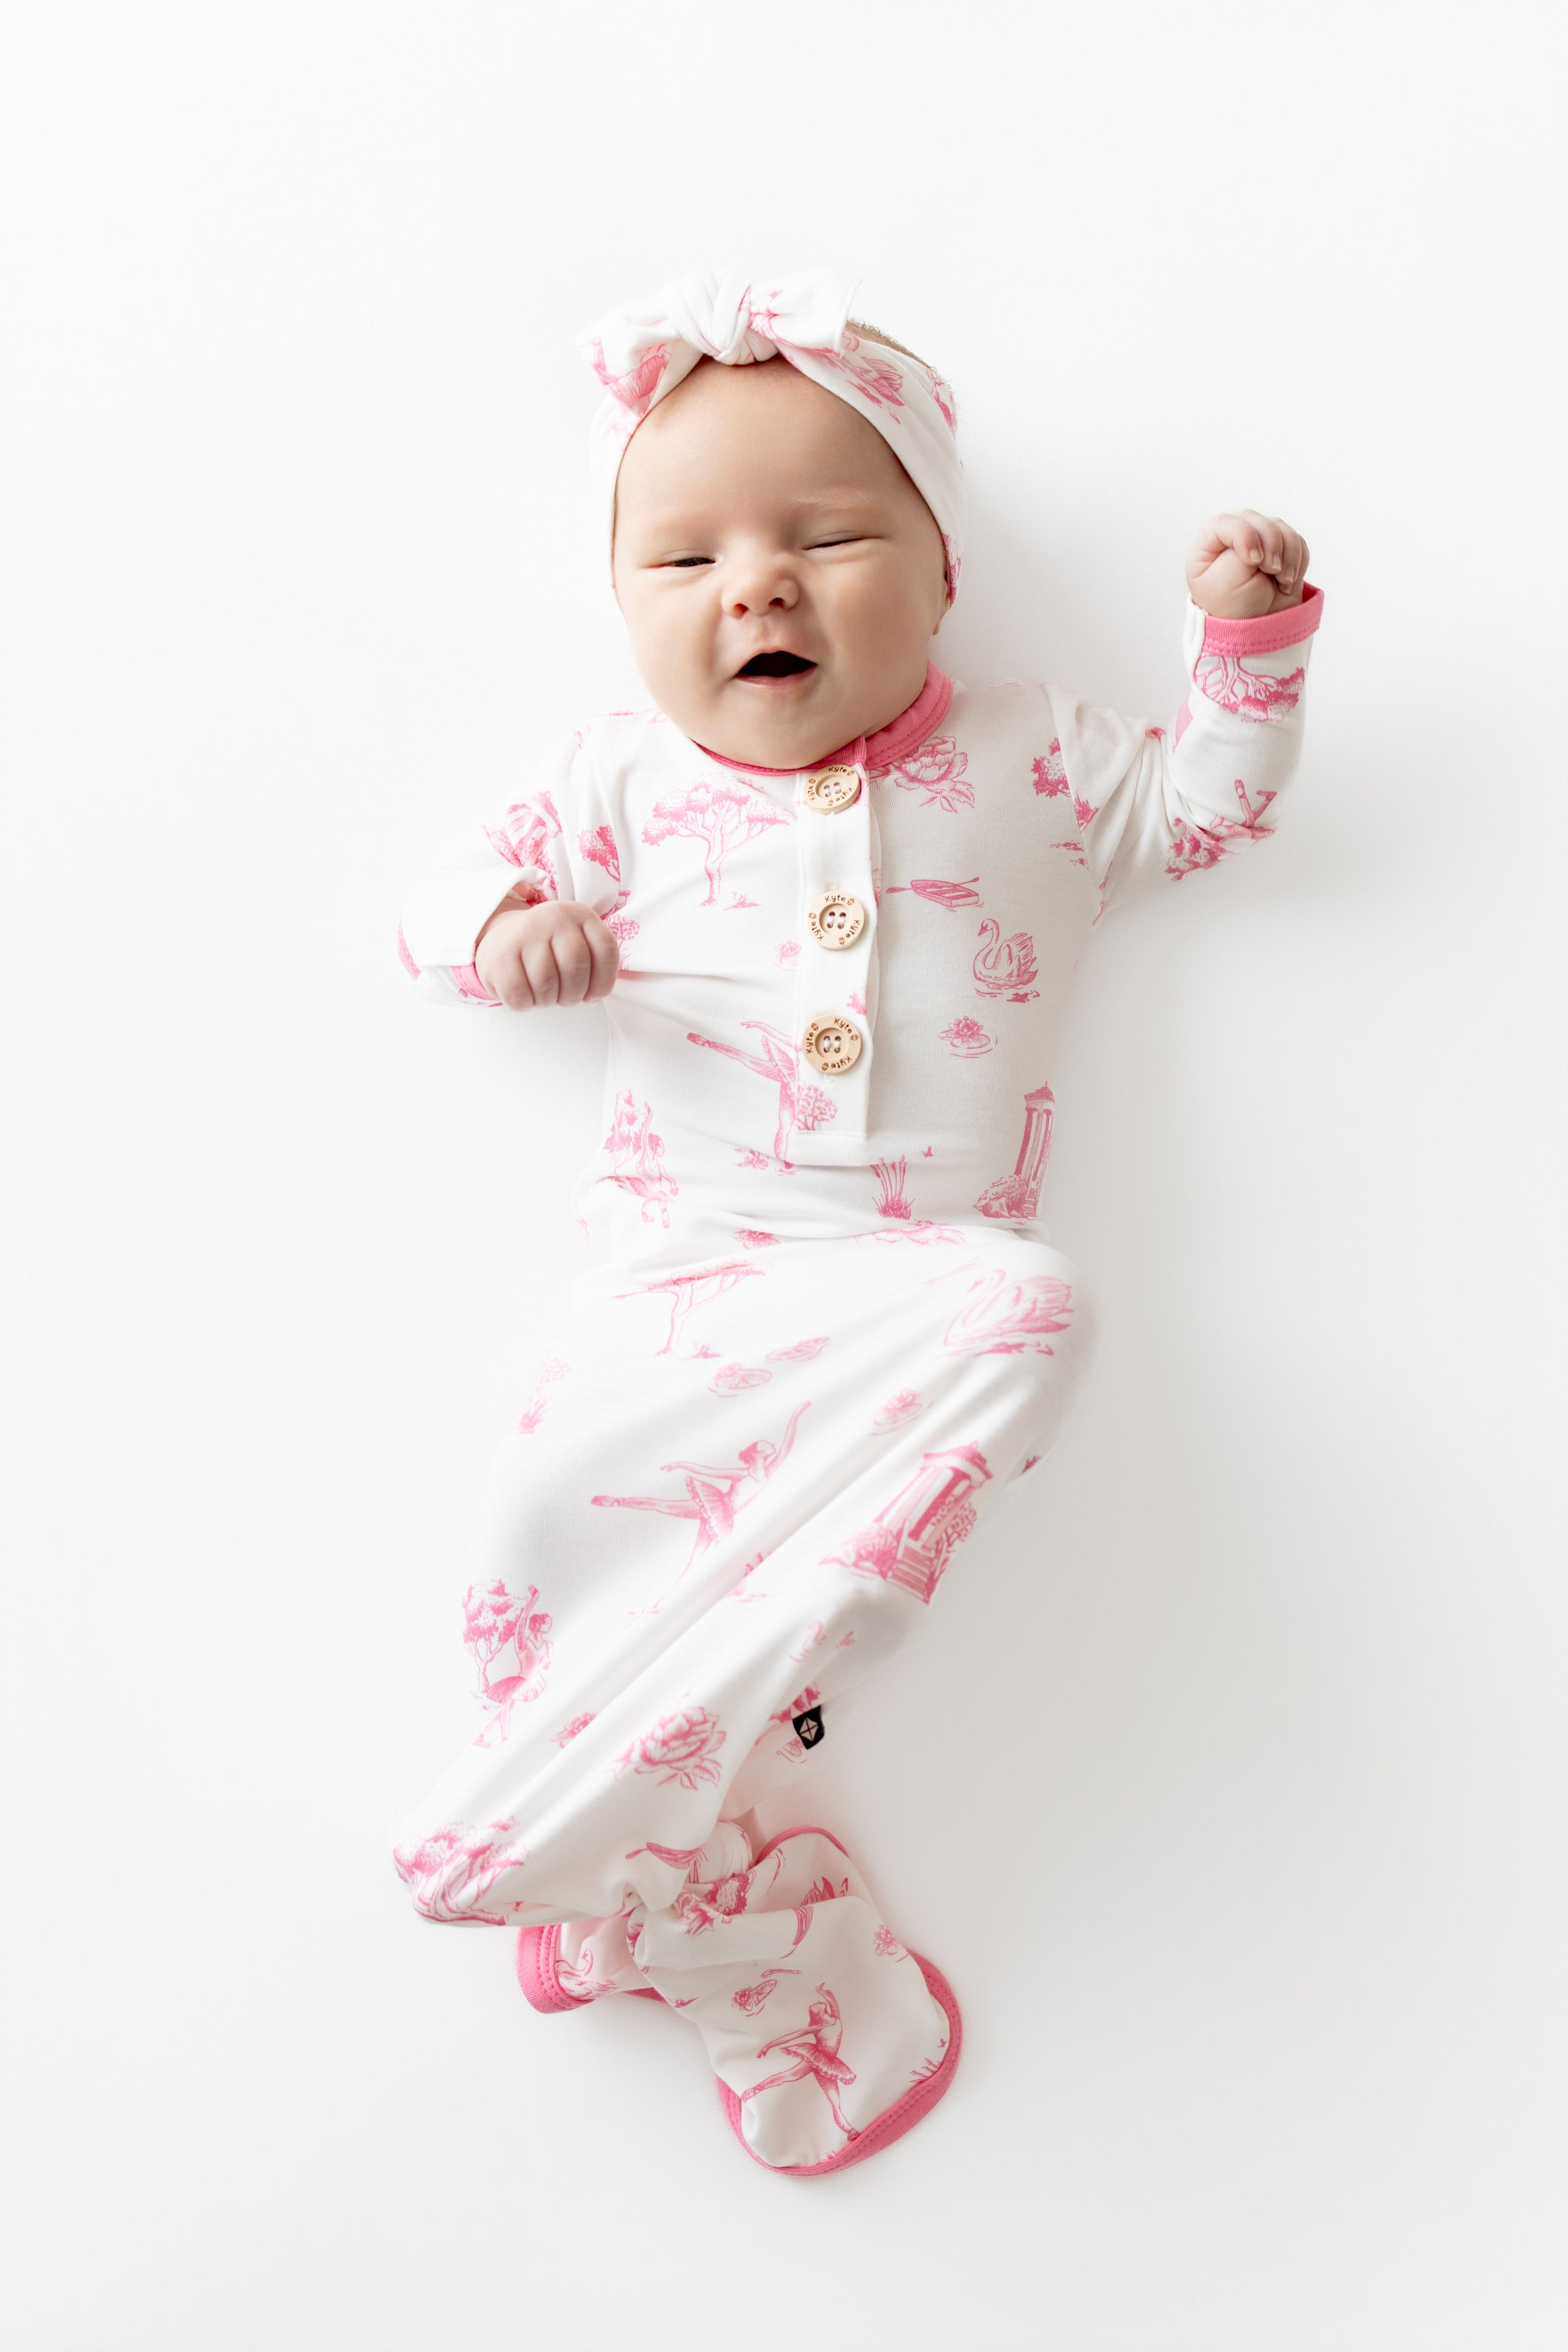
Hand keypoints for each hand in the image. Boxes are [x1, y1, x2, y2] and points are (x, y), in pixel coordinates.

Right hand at [474, 897, 619, 1009]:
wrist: (503, 938)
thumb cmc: (547, 950)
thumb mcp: (576, 945)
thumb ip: (593, 965)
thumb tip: (592, 997)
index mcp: (580, 915)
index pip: (606, 950)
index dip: (603, 982)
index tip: (592, 996)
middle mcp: (554, 917)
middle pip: (576, 968)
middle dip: (573, 995)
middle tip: (564, 998)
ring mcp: (525, 932)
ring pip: (546, 983)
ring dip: (547, 1000)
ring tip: (543, 995)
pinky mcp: (500, 953)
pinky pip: (518, 993)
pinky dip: (524, 1004)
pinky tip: (524, 996)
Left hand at [1186, 511, 1309, 619]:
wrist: (1258, 629)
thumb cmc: (1234, 608)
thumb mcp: (1227, 582)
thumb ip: (1241, 549)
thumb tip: (1263, 539)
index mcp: (1209, 545)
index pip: (1225, 523)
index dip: (1244, 535)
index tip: (1253, 560)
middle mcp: (1233, 537)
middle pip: (1257, 521)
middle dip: (1271, 546)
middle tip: (1272, 571)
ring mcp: (1259, 540)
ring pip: (1281, 528)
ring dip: (1288, 555)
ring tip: (1281, 581)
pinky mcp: (1281, 549)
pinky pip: (1297, 541)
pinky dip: (1298, 561)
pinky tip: (1287, 582)